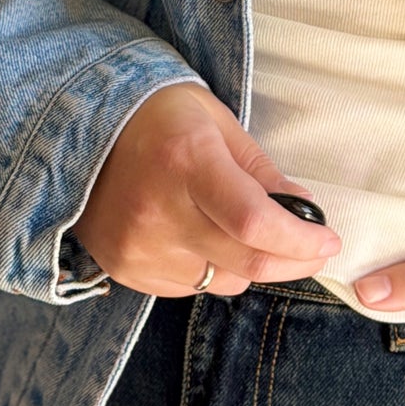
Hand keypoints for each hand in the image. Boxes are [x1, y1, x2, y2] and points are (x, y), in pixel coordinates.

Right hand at [71, 81, 341, 297]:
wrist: (77, 130)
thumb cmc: (160, 116)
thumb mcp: (218, 123)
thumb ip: (261, 171)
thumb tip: (304, 210)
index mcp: (187, 161)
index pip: (255, 221)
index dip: (300, 240)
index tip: (327, 240)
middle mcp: (159, 211)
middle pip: (245, 262)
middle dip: (293, 262)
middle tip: (313, 250)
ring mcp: (138, 247)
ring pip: (222, 282)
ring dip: (251, 266)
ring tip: (250, 234)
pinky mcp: (125, 270)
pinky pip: (189, 289)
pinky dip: (211, 271)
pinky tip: (206, 238)